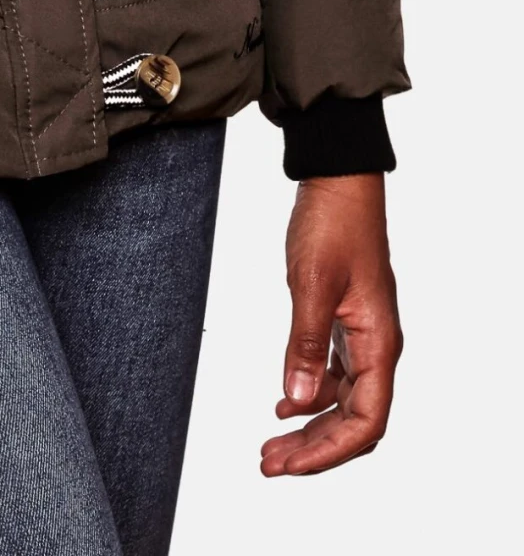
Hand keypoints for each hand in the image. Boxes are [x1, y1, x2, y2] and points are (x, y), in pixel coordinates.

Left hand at [262, 173, 400, 476]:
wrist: (337, 182)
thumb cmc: (333, 225)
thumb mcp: (311, 284)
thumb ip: (304, 345)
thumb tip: (297, 400)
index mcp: (379, 344)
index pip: (365, 423)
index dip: (328, 452)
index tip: (288, 465)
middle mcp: (377, 347)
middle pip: (354, 421)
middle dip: (313, 449)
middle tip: (269, 463)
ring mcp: (362, 336)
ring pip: (343, 402)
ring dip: (309, 427)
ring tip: (271, 444)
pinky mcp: (345, 323)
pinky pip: (334, 375)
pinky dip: (310, 396)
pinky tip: (284, 405)